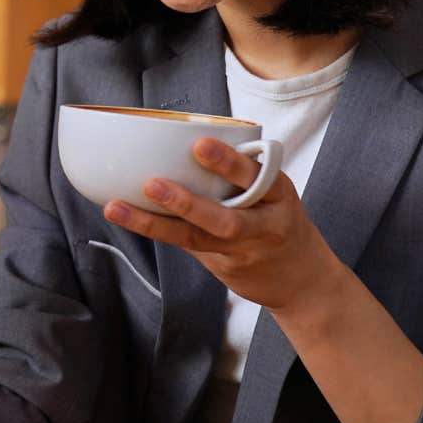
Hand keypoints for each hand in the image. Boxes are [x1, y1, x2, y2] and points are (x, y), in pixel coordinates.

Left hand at [105, 137, 346, 311]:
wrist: (304, 281)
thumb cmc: (279, 221)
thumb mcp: (275, 192)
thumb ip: (241, 173)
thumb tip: (185, 141)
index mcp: (278, 195)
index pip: (256, 176)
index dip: (229, 162)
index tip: (200, 144)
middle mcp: (262, 226)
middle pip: (224, 218)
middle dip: (186, 203)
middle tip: (152, 184)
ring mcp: (242, 252)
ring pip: (195, 239)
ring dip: (153, 224)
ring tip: (118, 208)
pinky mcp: (224, 269)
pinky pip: (187, 247)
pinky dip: (158, 231)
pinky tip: (127, 218)